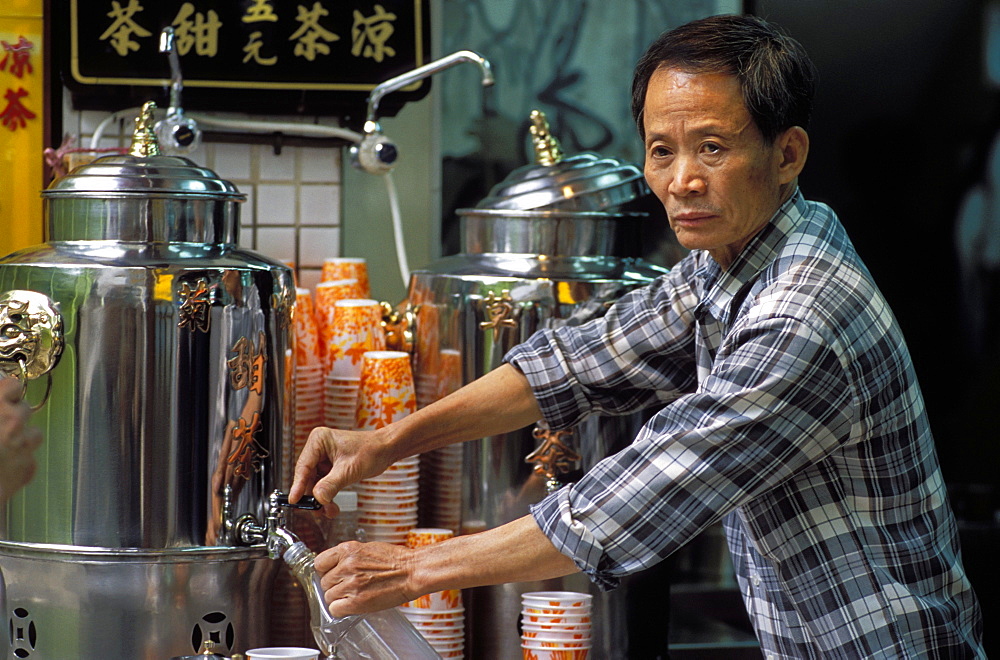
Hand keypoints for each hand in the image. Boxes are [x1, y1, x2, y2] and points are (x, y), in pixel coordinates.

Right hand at [0, 377, 42, 502]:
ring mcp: (24, 446)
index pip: (13, 386)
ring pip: (33, 434)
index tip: (2, 396)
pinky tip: (2, 467)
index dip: (7, 391)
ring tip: (3, 446)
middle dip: (13, 415)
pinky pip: (29, 460)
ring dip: (21, 437)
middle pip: (24, 409)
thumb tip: (0, 395)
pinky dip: (18, 462)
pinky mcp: (27, 469)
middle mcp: (14, 422)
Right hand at [289, 426, 393, 513]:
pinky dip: (327, 496)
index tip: (295, 500)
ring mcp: (324, 459)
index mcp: (319, 440)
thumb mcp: (349, 470)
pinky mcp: (330, 468)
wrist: (386, 450)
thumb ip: (331, 485)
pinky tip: (331, 506)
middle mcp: (319, 448)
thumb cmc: (372, 450)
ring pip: (315, 484)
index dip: (298, 485)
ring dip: (321, 499)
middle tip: (318, 510)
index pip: (303, 466)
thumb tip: (318, 498)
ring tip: (329, 510)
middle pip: (307, 478)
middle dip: (314, 496)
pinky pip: (323, 485)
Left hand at [316, 540, 417, 615]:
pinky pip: (335, 610)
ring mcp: (350, 584)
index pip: (319, 563)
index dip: (325, 571)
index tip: (331, 575)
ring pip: (329, 597)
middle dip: (334, 586)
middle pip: (324, 582)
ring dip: (339, 598)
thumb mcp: (368, 548)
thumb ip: (349, 557)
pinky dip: (342, 610)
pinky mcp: (356, 601)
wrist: (412, 571)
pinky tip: (353, 605)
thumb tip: (335, 567)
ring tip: (354, 595)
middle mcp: (346, 565)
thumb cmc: (396, 560)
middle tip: (348, 587)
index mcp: (348, 549)